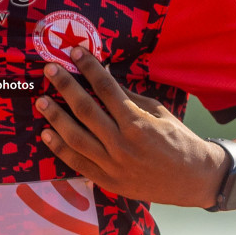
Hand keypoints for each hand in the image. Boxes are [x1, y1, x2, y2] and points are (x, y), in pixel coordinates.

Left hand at [33, 46, 227, 207]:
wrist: (193, 179)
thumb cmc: (178, 140)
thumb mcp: (159, 112)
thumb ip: (129, 97)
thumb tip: (105, 76)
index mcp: (138, 123)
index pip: (107, 88)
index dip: (89, 68)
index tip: (76, 52)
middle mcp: (122, 143)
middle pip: (86, 110)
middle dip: (66, 86)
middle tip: (50, 69)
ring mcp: (113, 165)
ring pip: (76, 137)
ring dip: (56, 117)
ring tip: (41, 100)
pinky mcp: (108, 181)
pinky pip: (77, 163)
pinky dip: (59, 148)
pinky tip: (46, 133)